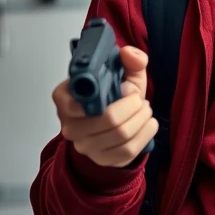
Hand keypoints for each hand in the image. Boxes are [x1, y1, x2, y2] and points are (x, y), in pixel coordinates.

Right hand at [52, 45, 157, 167]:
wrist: (117, 124)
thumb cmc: (115, 97)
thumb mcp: (124, 74)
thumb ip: (130, 60)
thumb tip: (129, 54)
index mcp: (66, 99)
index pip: (69, 102)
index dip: (97, 97)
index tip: (120, 90)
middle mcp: (71, 125)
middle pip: (109, 119)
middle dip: (134, 105)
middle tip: (139, 98)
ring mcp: (85, 146)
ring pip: (122, 135)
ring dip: (142, 118)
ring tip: (144, 109)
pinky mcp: (103, 160)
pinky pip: (129, 150)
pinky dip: (146, 133)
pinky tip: (148, 123)